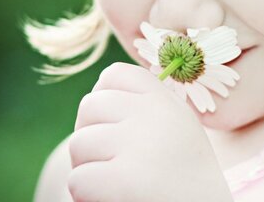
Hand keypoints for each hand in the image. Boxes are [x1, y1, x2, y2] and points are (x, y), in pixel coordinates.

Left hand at [67, 62, 232, 201]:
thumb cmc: (185, 177)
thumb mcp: (177, 127)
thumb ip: (146, 105)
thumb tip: (100, 90)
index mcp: (166, 100)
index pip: (114, 74)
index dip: (103, 97)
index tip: (114, 124)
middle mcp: (154, 114)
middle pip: (89, 106)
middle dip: (90, 135)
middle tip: (111, 160)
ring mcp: (138, 144)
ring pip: (79, 143)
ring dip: (88, 167)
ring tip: (116, 183)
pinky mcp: (123, 179)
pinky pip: (78, 179)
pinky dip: (89, 196)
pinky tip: (114, 198)